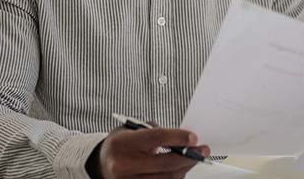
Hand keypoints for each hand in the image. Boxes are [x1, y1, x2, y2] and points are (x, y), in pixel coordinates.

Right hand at [94, 127, 210, 178]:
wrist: (102, 165)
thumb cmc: (120, 145)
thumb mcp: (130, 129)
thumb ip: (154, 131)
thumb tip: (182, 139)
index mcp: (122, 144)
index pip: (156, 138)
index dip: (178, 137)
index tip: (193, 137)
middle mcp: (124, 165)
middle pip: (166, 163)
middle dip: (189, 156)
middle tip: (202, 150)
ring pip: (167, 178)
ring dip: (185, 168)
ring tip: (193, 159)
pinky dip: (175, 177)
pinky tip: (180, 169)